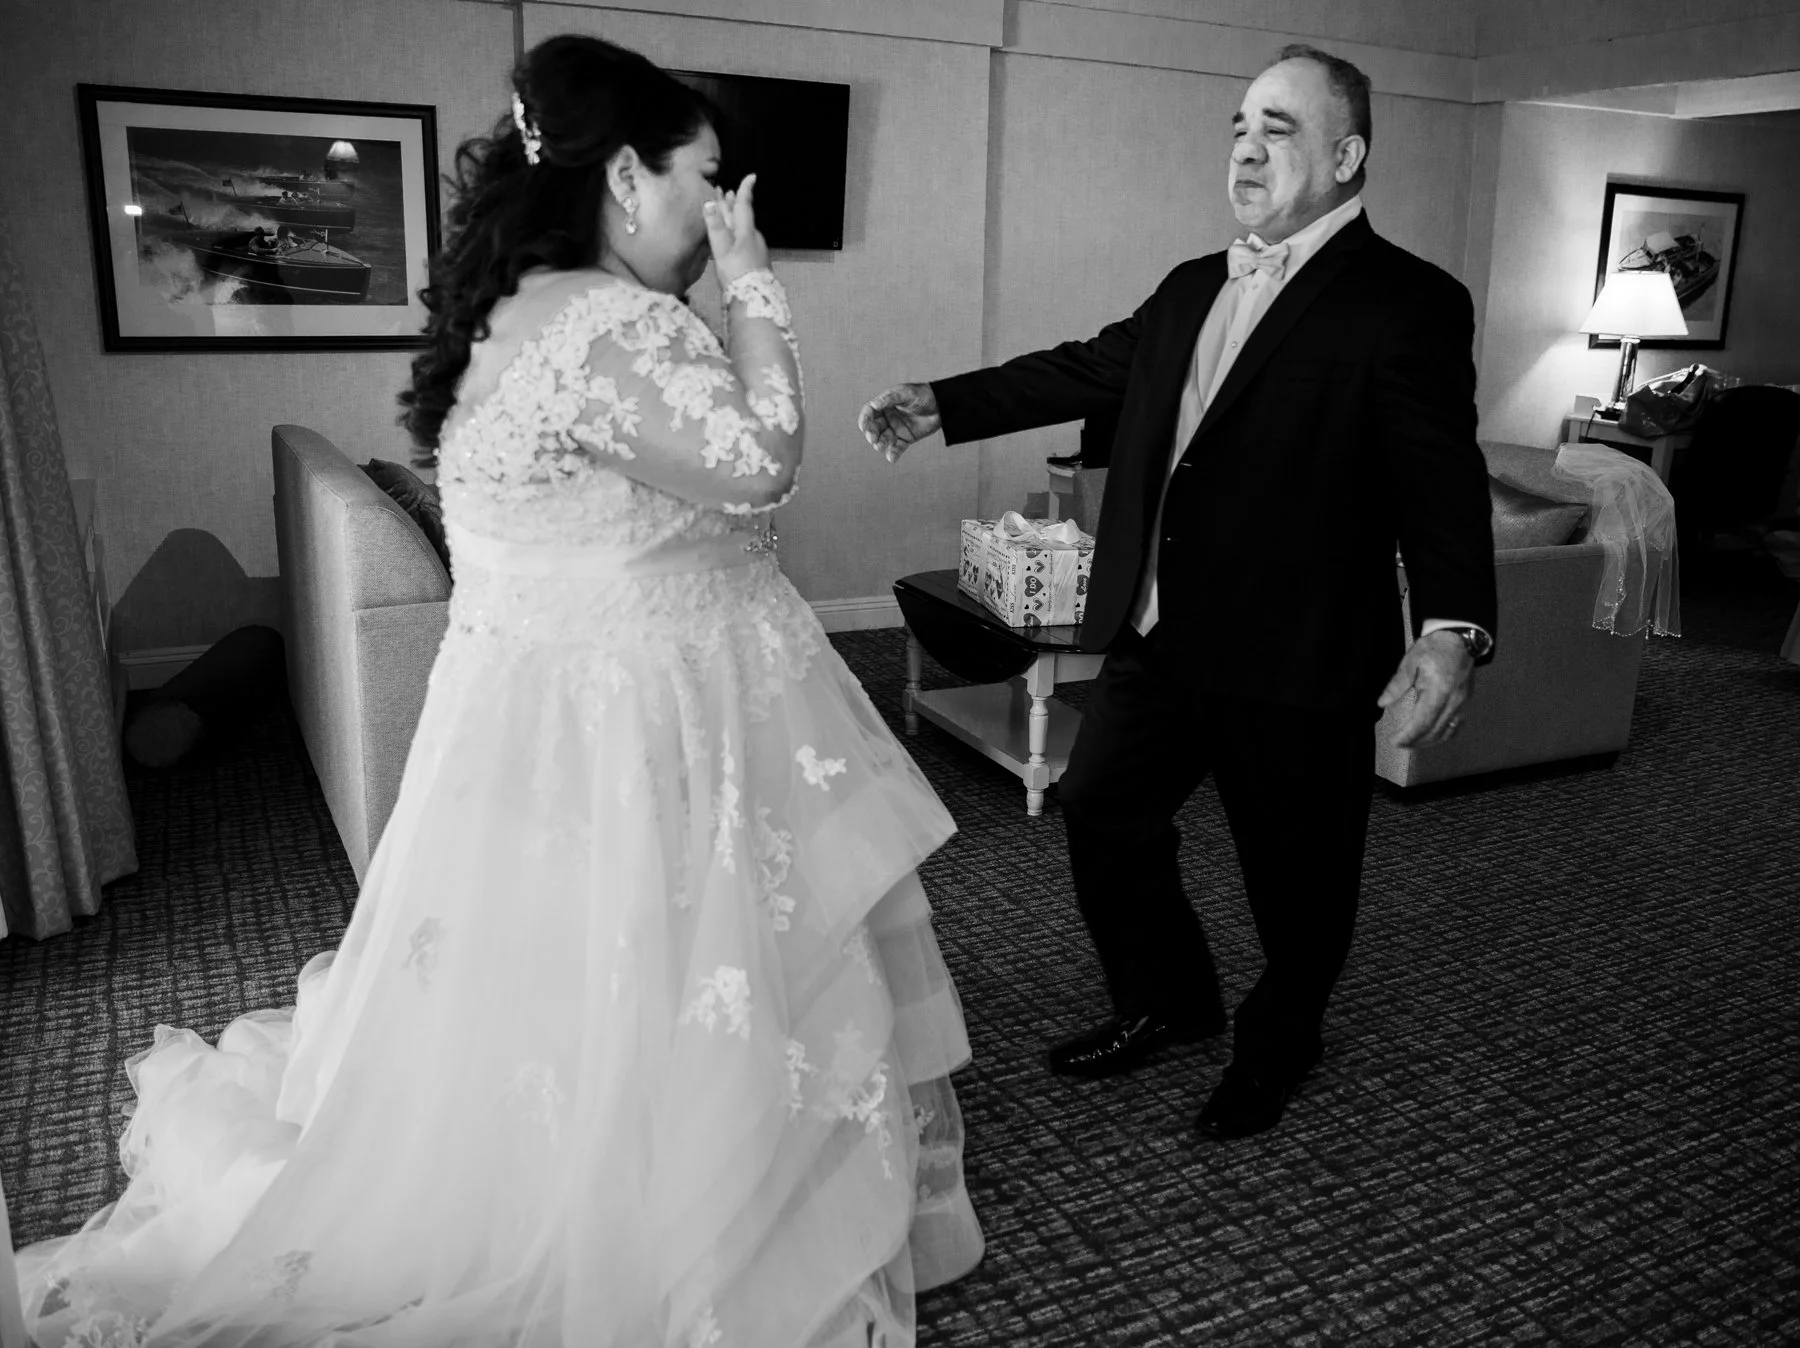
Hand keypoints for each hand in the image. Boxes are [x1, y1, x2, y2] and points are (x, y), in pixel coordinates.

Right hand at [704, 175, 768, 285]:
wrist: (755, 301)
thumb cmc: (737, 273)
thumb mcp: (722, 249)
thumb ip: (716, 227)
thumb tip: (709, 203)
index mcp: (746, 231)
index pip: (745, 206)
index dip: (746, 190)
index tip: (752, 176)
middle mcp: (754, 238)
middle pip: (742, 216)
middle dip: (733, 204)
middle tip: (725, 192)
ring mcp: (756, 251)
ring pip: (743, 228)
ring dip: (734, 218)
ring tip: (728, 210)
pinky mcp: (756, 263)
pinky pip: (745, 241)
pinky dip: (737, 233)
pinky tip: (735, 238)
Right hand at [858, 383, 941, 462]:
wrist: (943, 405)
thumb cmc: (924, 394)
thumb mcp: (907, 393)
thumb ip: (890, 398)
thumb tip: (874, 405)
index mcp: (885, 404)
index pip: (869, 412)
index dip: (864, 420)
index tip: (864, 427)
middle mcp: (888, 417)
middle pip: (874, 428)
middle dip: (871, 434)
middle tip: (873, 439)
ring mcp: (896, 429)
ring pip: (883, 439)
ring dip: (880, 444)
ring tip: (881, 446)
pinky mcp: (906, 439)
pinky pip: (897, 448)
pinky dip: (893, 453)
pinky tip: (892, 458)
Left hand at [1379, 630, 1474, 747]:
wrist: (1458, 639)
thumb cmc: (1435, 648)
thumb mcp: (1409, 663)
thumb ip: (1396, 685)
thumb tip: (1383, 702)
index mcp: (1438, 691)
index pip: (1422, 723)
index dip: (1407, 736)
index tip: (1394, 740)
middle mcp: (1453, 701)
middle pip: (1434, 732)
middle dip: (1415, 742)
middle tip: (1399, 743)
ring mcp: (1462, 703)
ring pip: (1446, 732)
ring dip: (1428, 741)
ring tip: (1412, 742)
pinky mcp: (1465, 702)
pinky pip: (1455, 726)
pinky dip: (1442, 735)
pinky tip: (1431, 735)